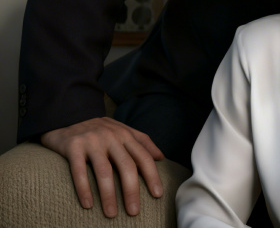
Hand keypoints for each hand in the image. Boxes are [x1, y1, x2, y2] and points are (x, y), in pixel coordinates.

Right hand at [41, 117, 164, 217]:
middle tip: (134, 212)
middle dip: (132, 191)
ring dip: (108, 195)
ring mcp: (92, 141)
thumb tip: (161, 157)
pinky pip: (79, 171)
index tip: (157, 195)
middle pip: (126, 166)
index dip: (152, 176)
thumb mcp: (123, 130)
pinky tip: (88, 204)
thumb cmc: (100, 129)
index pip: (144, 157)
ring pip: (104, 171)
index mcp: (126, 135)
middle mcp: (111, 137)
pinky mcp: (73, 146)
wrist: (69, 115)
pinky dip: (84, 189)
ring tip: (111, 214)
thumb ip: (142, 142)